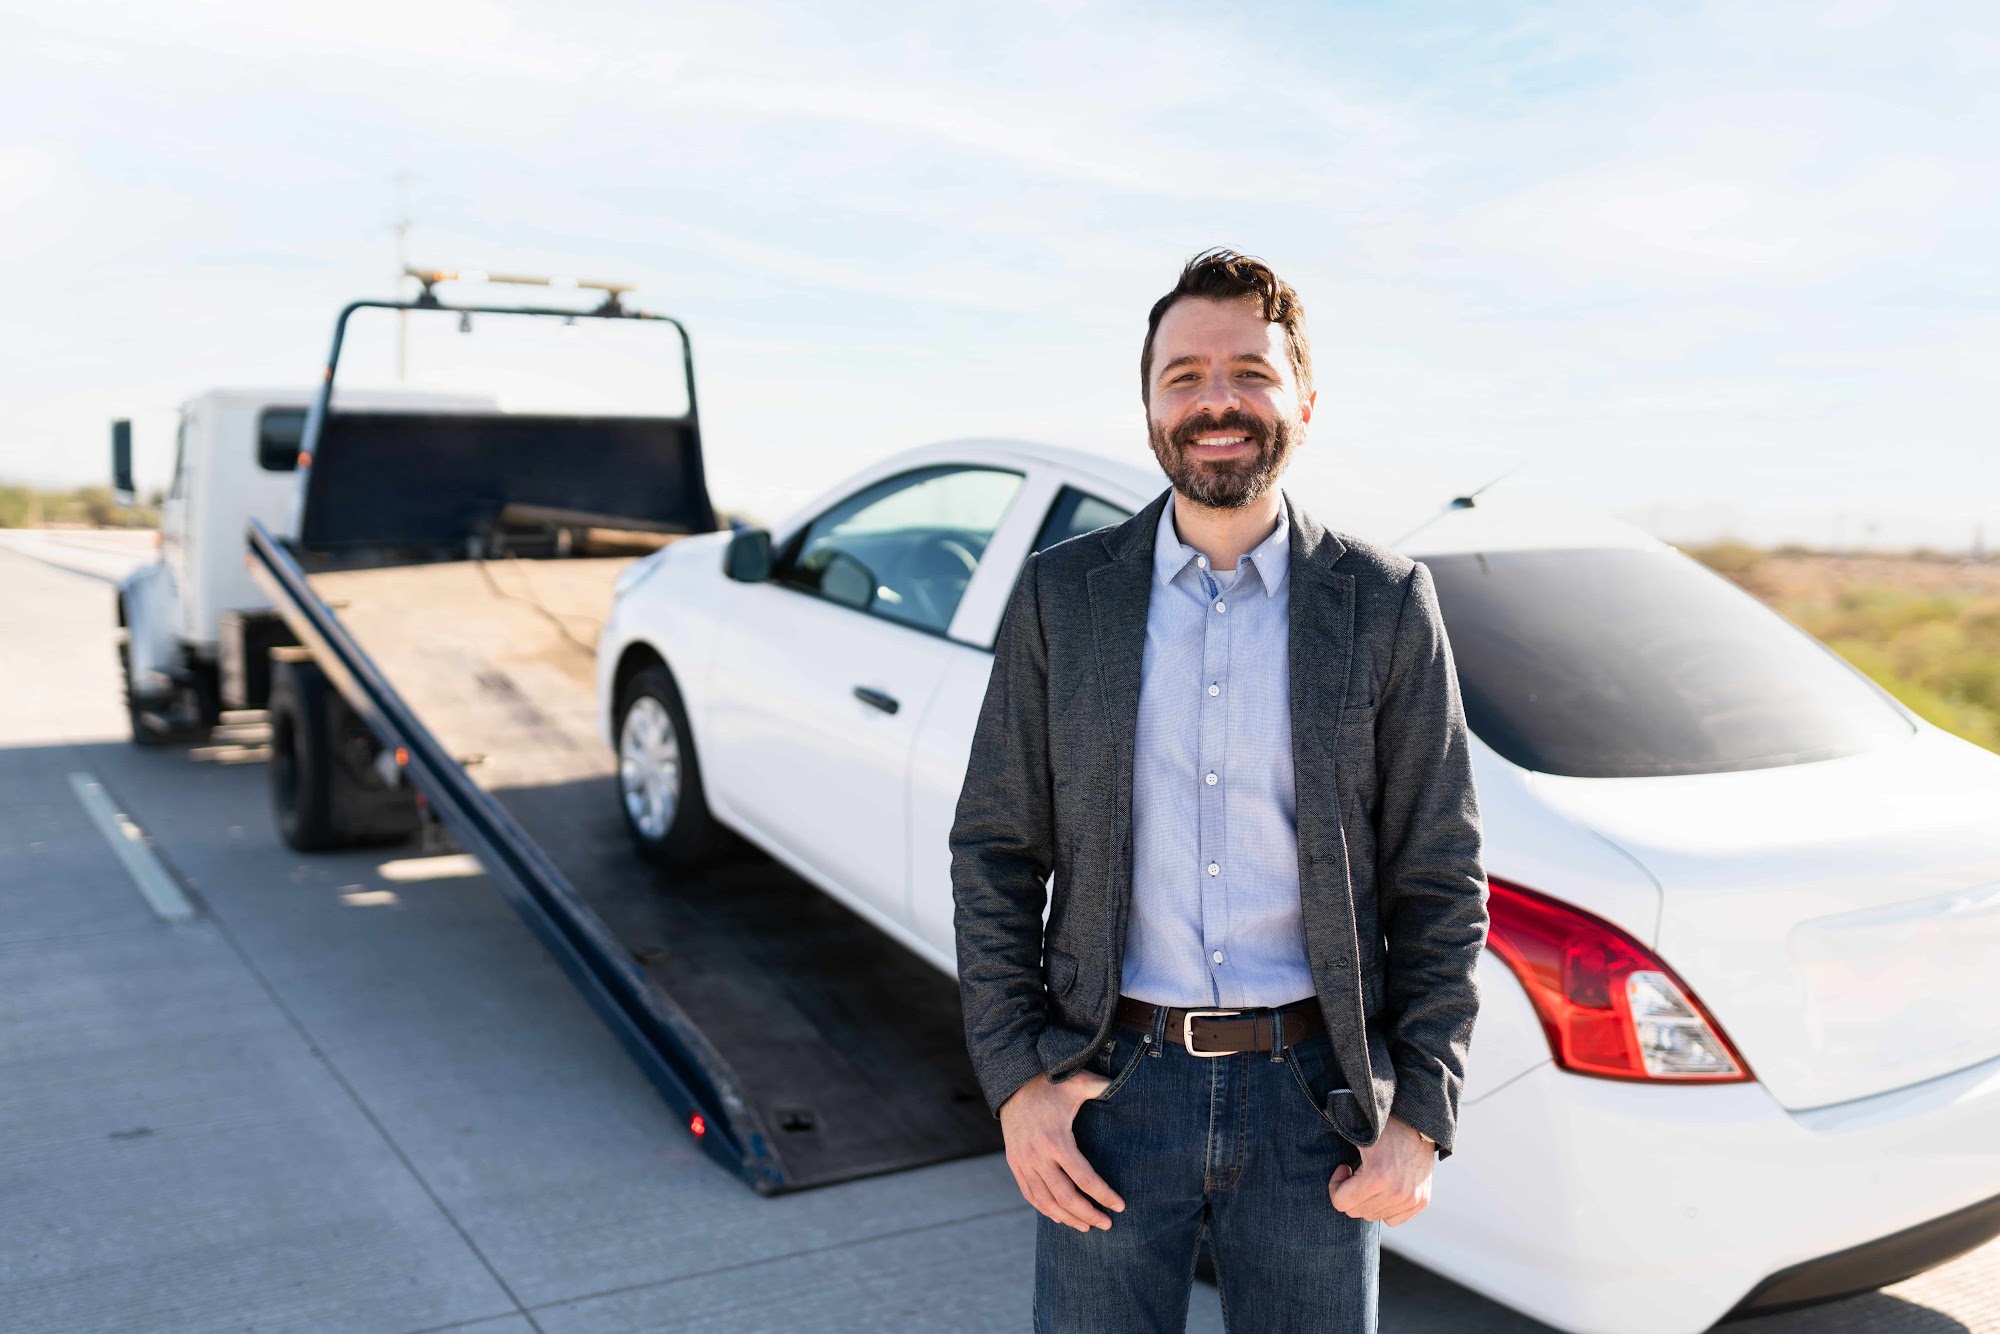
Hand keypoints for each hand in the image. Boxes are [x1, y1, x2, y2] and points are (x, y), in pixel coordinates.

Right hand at [998, 1071, 1127, 1232]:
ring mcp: (1023, 1162)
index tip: (1120, 1206)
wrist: (1012, 1083)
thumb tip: (1130, 1085)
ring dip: (1068, 1218)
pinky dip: (1046, 1210)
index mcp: (1057, 1140)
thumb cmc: (1051, 1085)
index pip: (1084, 1178)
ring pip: (1046, 1202)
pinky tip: (1061, 1217)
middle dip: (1089, 1214)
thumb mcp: (1079, 1083)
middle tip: (1107, 1225)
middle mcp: (1038, 1156)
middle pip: (1066, 1197)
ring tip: (1087, 1227)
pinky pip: (1030, 1195)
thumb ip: (1104, 1087)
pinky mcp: (1015, 1164)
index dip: (1104, 1195)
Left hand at [1329, 1114, 1434, 1226]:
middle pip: (1356, 1212)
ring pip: (1374, 1216)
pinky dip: (1385, 1207)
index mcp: (1378, 1177)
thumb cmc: (1382, 1126)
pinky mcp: (1422, 1201)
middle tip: (1355, 1172)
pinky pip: (1392, 1219)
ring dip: (1367, 1200)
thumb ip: (1338, 1149)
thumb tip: (1308, 1148)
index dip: (1336, 1185)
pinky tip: (1384, 1188)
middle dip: (1350, 1193)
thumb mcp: (1356, 1133)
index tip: (1344, 1168)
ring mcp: (1412, 1199)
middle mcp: (1397, 1193)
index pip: (1341, 1203)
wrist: (1418, 1122)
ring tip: (1371, 1178)